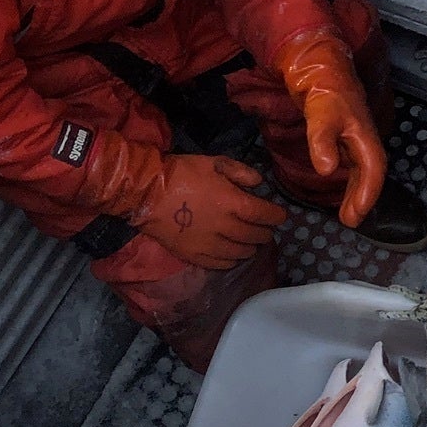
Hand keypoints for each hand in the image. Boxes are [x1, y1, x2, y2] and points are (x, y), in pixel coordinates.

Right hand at [82, 133, 286, 269]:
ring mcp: (209, 244)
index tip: (279, 216)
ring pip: (241, 252)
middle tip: (265, 229)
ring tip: (251, 242)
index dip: (277, 216)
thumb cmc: (182, 173)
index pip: (265, 215)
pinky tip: (233, 254)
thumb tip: (259, 184)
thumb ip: (240, 172)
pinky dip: (232, 260)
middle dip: (265, 233)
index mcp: (231, 202)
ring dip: (251, 247)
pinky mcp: (195, 256)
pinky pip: (221, 264)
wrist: (147, 193)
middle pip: (256, 236)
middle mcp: (225, 226)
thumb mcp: (213, 162)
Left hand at [275, 30, 385, 226]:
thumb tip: (327, 171)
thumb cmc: (323, 89)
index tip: (355, 215)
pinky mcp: (345, 131)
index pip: (373, 169)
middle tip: (350, 221)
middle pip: (371, 172)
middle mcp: (364, 136)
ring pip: (363, 167)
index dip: (367, 194)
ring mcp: (356, 134)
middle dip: (364, 198)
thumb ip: (322, 141)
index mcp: (364, 134)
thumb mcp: (320, 114)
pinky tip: (340, 183)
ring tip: (346, 211)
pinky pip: (354, 160)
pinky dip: (350, 176)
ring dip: (357, 189)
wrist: (320, 64)